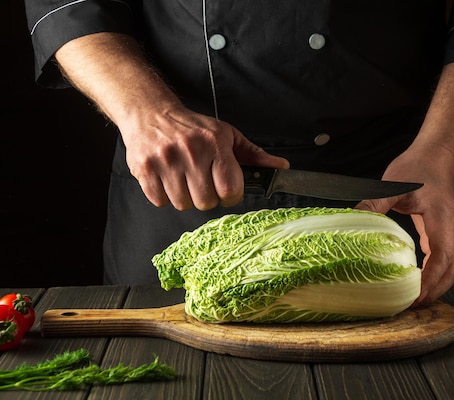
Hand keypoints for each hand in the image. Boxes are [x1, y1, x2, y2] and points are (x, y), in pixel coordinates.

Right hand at [53, 32, 288, 210]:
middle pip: (206, 202)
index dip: (230, 195)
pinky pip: (160, 202)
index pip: (230, 189)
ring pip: (183, 204)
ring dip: (185, 198)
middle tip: (202, 182)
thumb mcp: (227, 135)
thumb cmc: (194, 128)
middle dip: (207, 197)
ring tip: (184, 179)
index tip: (225, 189)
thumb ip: (254, 155)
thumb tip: (282, 167)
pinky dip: (165, 196)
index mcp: (215, 144)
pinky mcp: (144, 169)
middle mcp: (191, 152)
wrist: (151, 113)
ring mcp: (166, 161)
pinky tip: (168, 179)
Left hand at [354, 146, 453, 304]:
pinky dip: (435, 275)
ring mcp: (450, 232)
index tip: (416, 296)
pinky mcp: (444, 232)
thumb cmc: (418, 167)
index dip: (431, 280)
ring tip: (416, 299)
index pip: (442, 257)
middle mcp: (451, 229)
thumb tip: (354, 218)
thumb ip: (375, 202)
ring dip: (438, 286)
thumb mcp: (393, 184)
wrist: (435, 155)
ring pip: (453, 268)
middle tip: (413, 305)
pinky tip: (418, 280)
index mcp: (442, 219)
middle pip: (453, 270)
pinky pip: (445, 260)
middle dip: (436, 291)